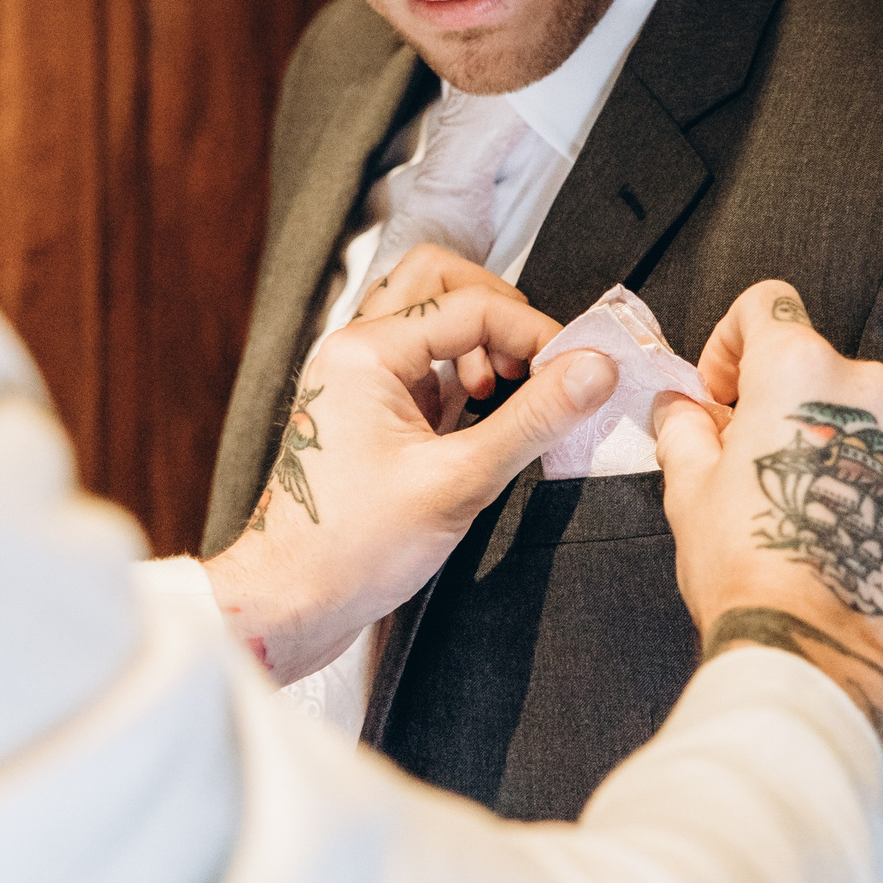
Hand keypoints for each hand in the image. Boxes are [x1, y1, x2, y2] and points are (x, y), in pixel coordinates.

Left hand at [203, 261, 619, 682]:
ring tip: (503, 388)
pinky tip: (483, 414)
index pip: (473, 305)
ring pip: (429, 316)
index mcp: (365, 352)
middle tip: (534, 358)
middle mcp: (355, 352)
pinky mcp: (370, 410)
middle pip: (439, 279)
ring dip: (478, 338)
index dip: (536, 333)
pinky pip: (424, 362)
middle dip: (498, 308)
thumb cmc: (349, 550)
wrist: (290, 602)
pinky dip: (462, 372)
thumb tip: (592, 371)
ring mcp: (360, 379)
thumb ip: (534, 419)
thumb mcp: (459, 481)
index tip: (579, 369)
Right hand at [656, 280, 882, 754]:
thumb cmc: (744, 562)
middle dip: (782, 402)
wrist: (814, 651)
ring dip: (832, 444)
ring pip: (865, 418)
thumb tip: (680, 407)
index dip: (732, 341)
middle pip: (818, 366)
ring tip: (801, 508)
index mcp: (798, 369)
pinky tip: (841, 536)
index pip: (767, 303)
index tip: (720, 392)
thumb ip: (684, 429)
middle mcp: (868, 390)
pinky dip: (873, 486)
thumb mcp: (687, 488)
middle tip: (749, 462)